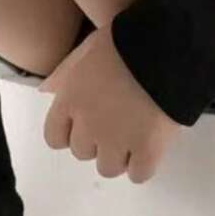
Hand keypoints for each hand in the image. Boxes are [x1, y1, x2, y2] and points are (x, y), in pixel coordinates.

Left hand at [37, 21, 185, 183]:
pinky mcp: (148, 149)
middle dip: (96, 142)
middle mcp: (88, 124)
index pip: (54, 137)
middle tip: (117, 124)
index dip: (69, 133)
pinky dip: (143, 166)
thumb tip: (45, 92)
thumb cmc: (127, 41)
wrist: (169, 47)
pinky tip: (150, 148)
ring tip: (134, 136)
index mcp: (70, 99)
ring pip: (108, 168)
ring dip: (119, 157)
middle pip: (82, 152)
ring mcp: (117, 140)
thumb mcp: (88, 47)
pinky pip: (139, 174)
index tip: (85, 125)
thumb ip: (65, 73)